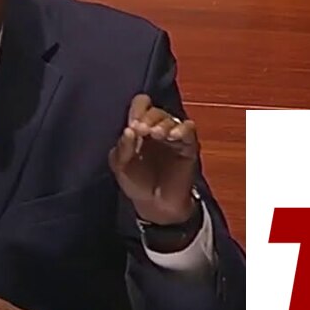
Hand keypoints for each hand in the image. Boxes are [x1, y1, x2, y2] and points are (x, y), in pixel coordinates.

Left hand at [108, 94, 198, 223]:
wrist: (156, 205)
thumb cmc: (136, 182)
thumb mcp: (121, 166)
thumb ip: (122, 148)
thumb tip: (128, 130)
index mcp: (139, 127)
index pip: (141, 105)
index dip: (137, 109)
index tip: (132, 124)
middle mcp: (157, 127)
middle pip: (155, 111)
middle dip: (148, 118)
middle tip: (141, 131)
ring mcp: (174, 136)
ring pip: (171, 119)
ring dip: (163, 124)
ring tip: (156, 134)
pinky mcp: (189, 146)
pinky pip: (189, 130)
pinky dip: (182, 129)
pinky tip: (173, 136)